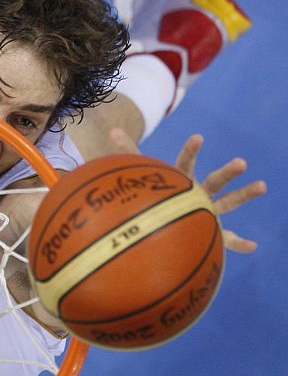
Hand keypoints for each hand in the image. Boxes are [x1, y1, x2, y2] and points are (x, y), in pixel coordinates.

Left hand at [109, 128, 266, 252]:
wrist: (154, 221)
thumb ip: (127, 153)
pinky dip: (238, 243)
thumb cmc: (146, 197)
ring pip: (228, 203)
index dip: (190, 151)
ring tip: (263, 185)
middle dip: (227, 172)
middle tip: (241, 162)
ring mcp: (206, 212)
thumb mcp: (136, 175)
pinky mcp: (209, 231)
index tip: (198, 138)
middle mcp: (196, 194)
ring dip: (244, 195)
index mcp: (179, 181)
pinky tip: (253, 246)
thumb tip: (112, 128)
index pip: (184, 163)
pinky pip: (226, 239)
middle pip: (213, 181)